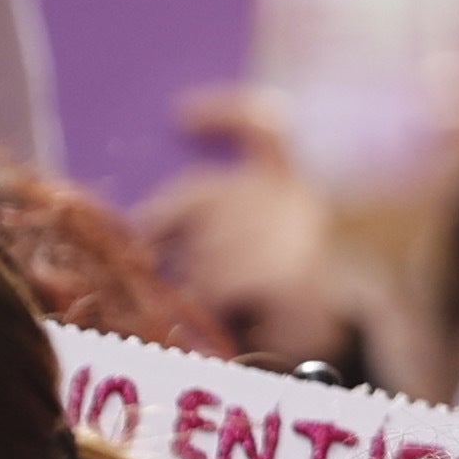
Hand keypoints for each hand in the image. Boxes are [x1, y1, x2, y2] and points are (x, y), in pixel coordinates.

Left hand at [136, 87, 363, 368]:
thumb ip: (206, 217)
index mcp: (287, 185)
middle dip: (165, 222)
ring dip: (190, 275)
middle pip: (204, 191)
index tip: (180, 115)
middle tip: (149, 251)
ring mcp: (293, 237)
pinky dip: (206, 299)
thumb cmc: (262, 293)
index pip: (264, 130)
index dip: (224, 113)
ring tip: (207, 296)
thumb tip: (144, 221)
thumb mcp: (235, 242)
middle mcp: (296, 201)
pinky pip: (214, 280)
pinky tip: (222, 310)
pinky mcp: (284, 276)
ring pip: (201, 244)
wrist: (314, 345)